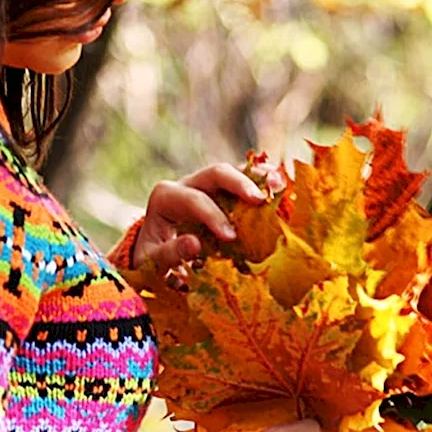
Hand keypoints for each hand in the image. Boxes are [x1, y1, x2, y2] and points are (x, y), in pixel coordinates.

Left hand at [133, 162, 266, 270]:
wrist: (152, 252)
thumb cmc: (151, 258)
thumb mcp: (151, 260)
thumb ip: (169, 253)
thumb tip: (194, 244)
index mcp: (165, 197)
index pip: (193, 200)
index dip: (213, 215)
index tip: (230, 237)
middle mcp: (185, 184)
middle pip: (215, 174)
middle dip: (239, 184)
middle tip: (260, 201)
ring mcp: (204, 185)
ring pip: (232, 172)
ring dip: (256, 177)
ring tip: (279, 185)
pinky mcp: (219, 193)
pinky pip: (241, 181)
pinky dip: (260, 182)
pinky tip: (280, 187)